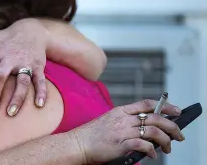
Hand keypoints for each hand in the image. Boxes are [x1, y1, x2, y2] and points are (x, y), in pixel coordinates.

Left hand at [0, 18, 48, 115]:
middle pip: (0, 77)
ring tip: (10, 113)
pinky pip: (40, 80)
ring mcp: (24, 63)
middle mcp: (9, 59)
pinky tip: (39, 105)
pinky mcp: (38, 66)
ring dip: (17, 97)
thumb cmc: (3, 38)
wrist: (31, 30)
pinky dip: (41, 92)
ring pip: (21, 82)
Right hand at [69, 99, 183, 163]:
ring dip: (165, 141)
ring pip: (152, 131)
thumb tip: (146, 127)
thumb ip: (126, 120)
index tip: (176, 111)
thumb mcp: (110, 120)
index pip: (146, 104)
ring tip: (168, 148)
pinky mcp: (120, 144)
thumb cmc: (92, 134)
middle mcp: (123, 119)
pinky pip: (142, 145)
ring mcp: (122, 131)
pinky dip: (151, 150)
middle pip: (154, 118)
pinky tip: (152, 154)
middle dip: (172, 126)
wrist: (78, 143)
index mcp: (120, 111)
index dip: (164, 106)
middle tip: (179, 135)